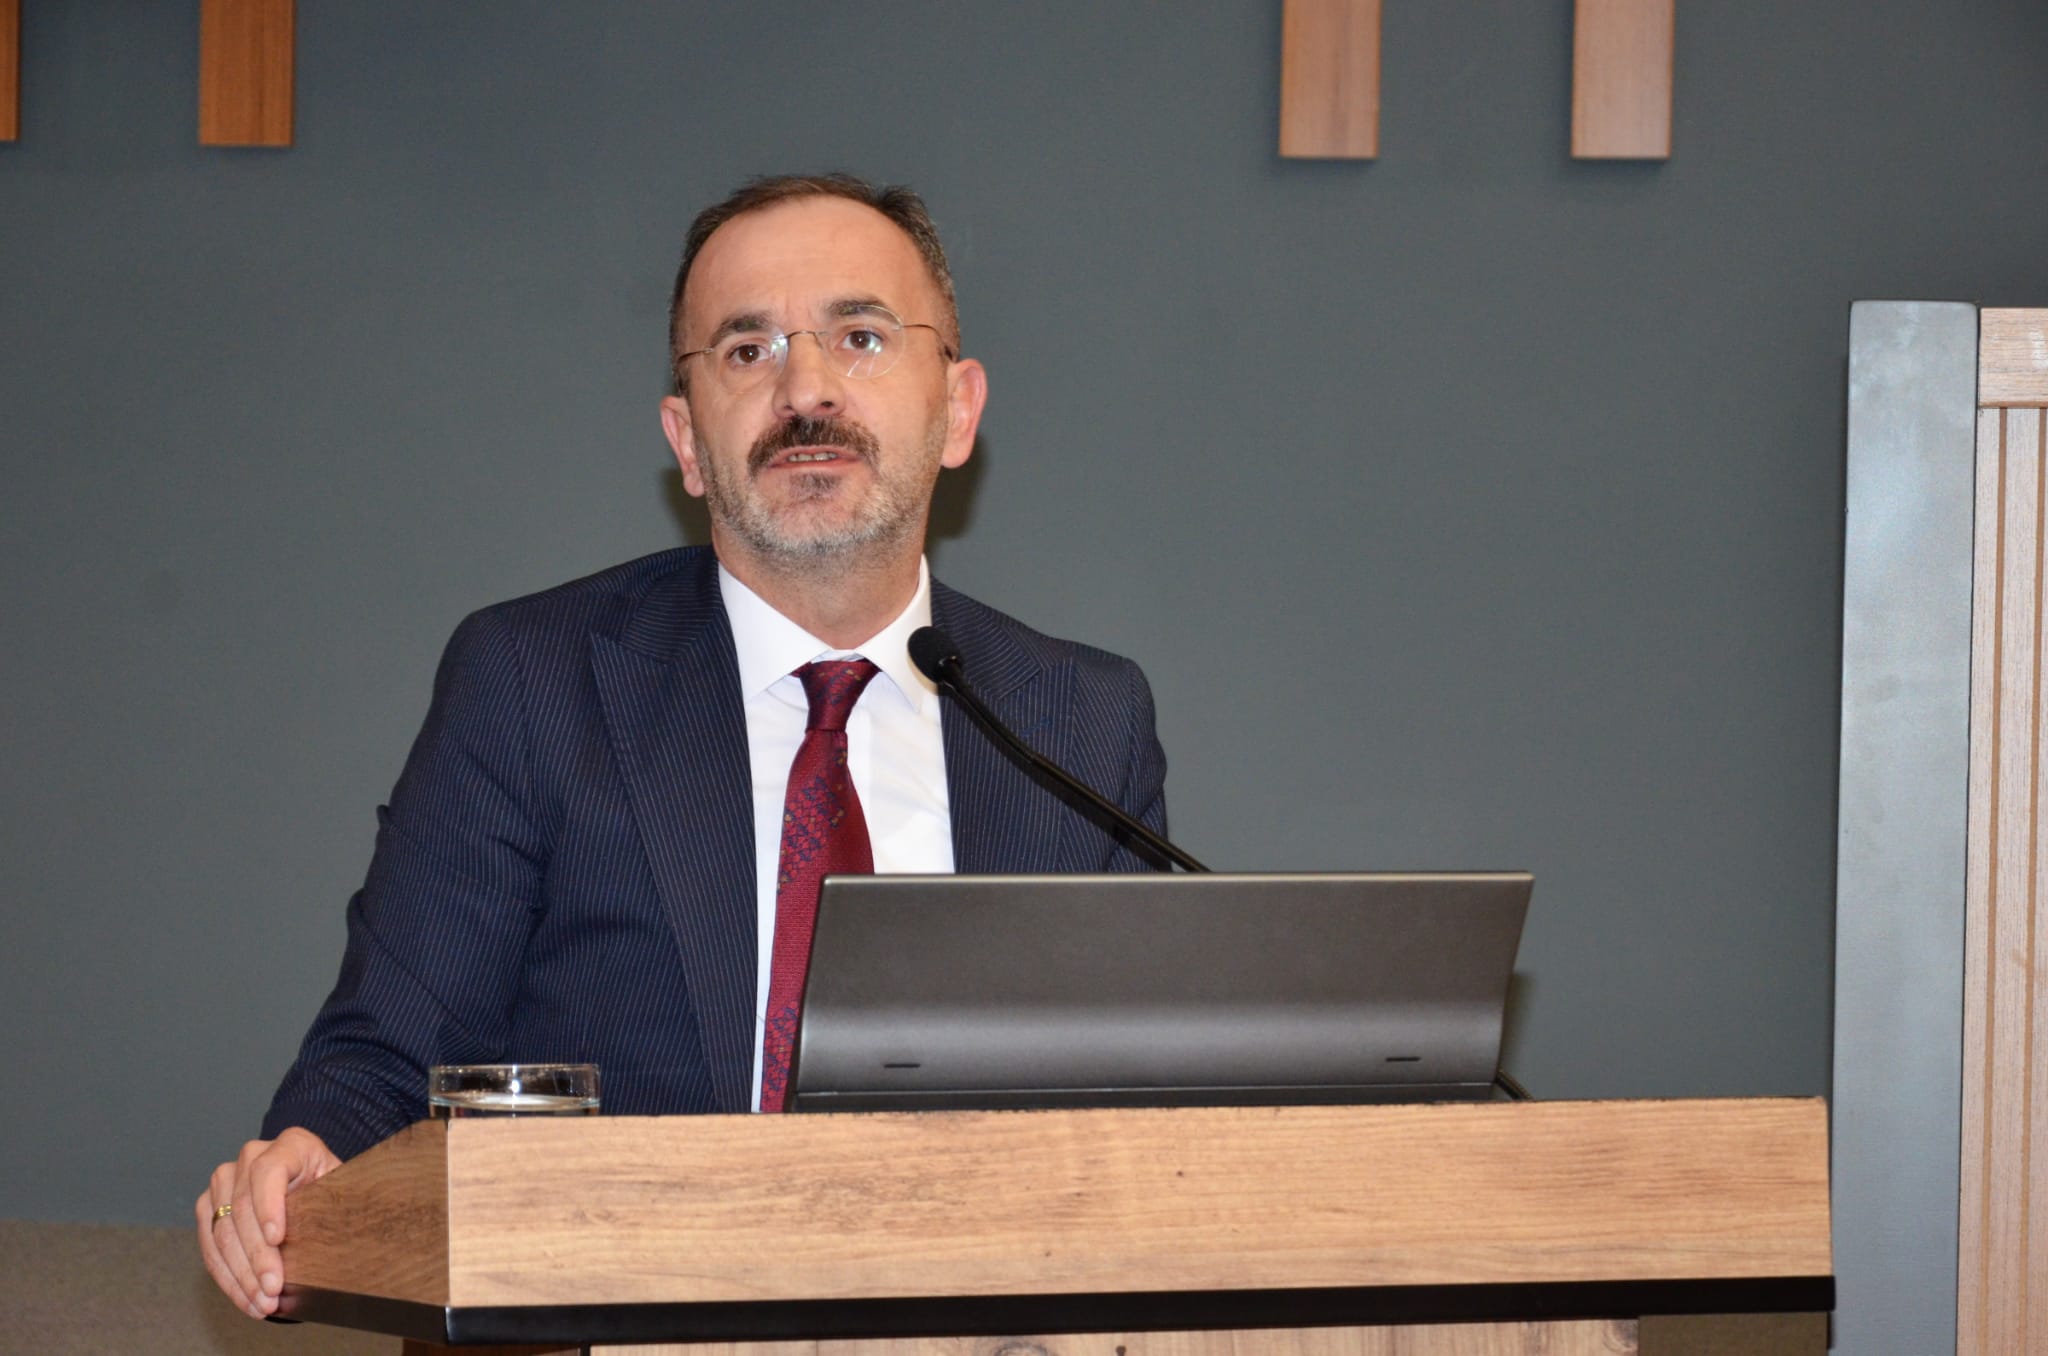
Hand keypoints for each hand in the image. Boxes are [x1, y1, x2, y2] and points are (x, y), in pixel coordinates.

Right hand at [195, 1127, 341, 1317]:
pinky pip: (210, 1247)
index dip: (269, 1206)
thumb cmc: (333, 1193)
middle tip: (273, 1289)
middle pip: (243, 1208)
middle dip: (258, 1256)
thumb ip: (344, 1202)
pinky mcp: (209, 1206)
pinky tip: (247, 1299)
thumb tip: (350, 1232)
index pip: (270, 1171)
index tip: (277, 1239)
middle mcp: (252, 1156)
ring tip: (263, 1303)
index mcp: (292, 1145)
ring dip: (242, 1275)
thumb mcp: (344, 1190)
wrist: (313, 1194)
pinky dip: (229, 1277)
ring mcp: (226, 1180)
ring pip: (222, 1232)